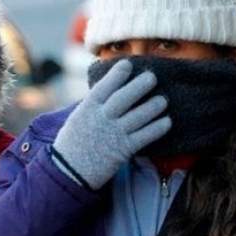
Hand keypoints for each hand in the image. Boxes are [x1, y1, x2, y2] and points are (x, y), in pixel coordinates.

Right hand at [53, 59, 170, 189]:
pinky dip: (157, 128)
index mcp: (88, 109)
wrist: (69, 171)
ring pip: (139, 116)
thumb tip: (110, 91)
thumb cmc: (72, 143)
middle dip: (140, 85)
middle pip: (124, 98)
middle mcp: (102, 119)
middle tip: (152, 77)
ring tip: (163, 100)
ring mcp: (114, 134)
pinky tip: (167, 122)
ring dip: (154, 106)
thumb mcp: (77, 118)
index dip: (117, 74)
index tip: (128, 64)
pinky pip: (145, 136)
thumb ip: (93, 105)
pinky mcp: (124, 150)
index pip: (104, 86)